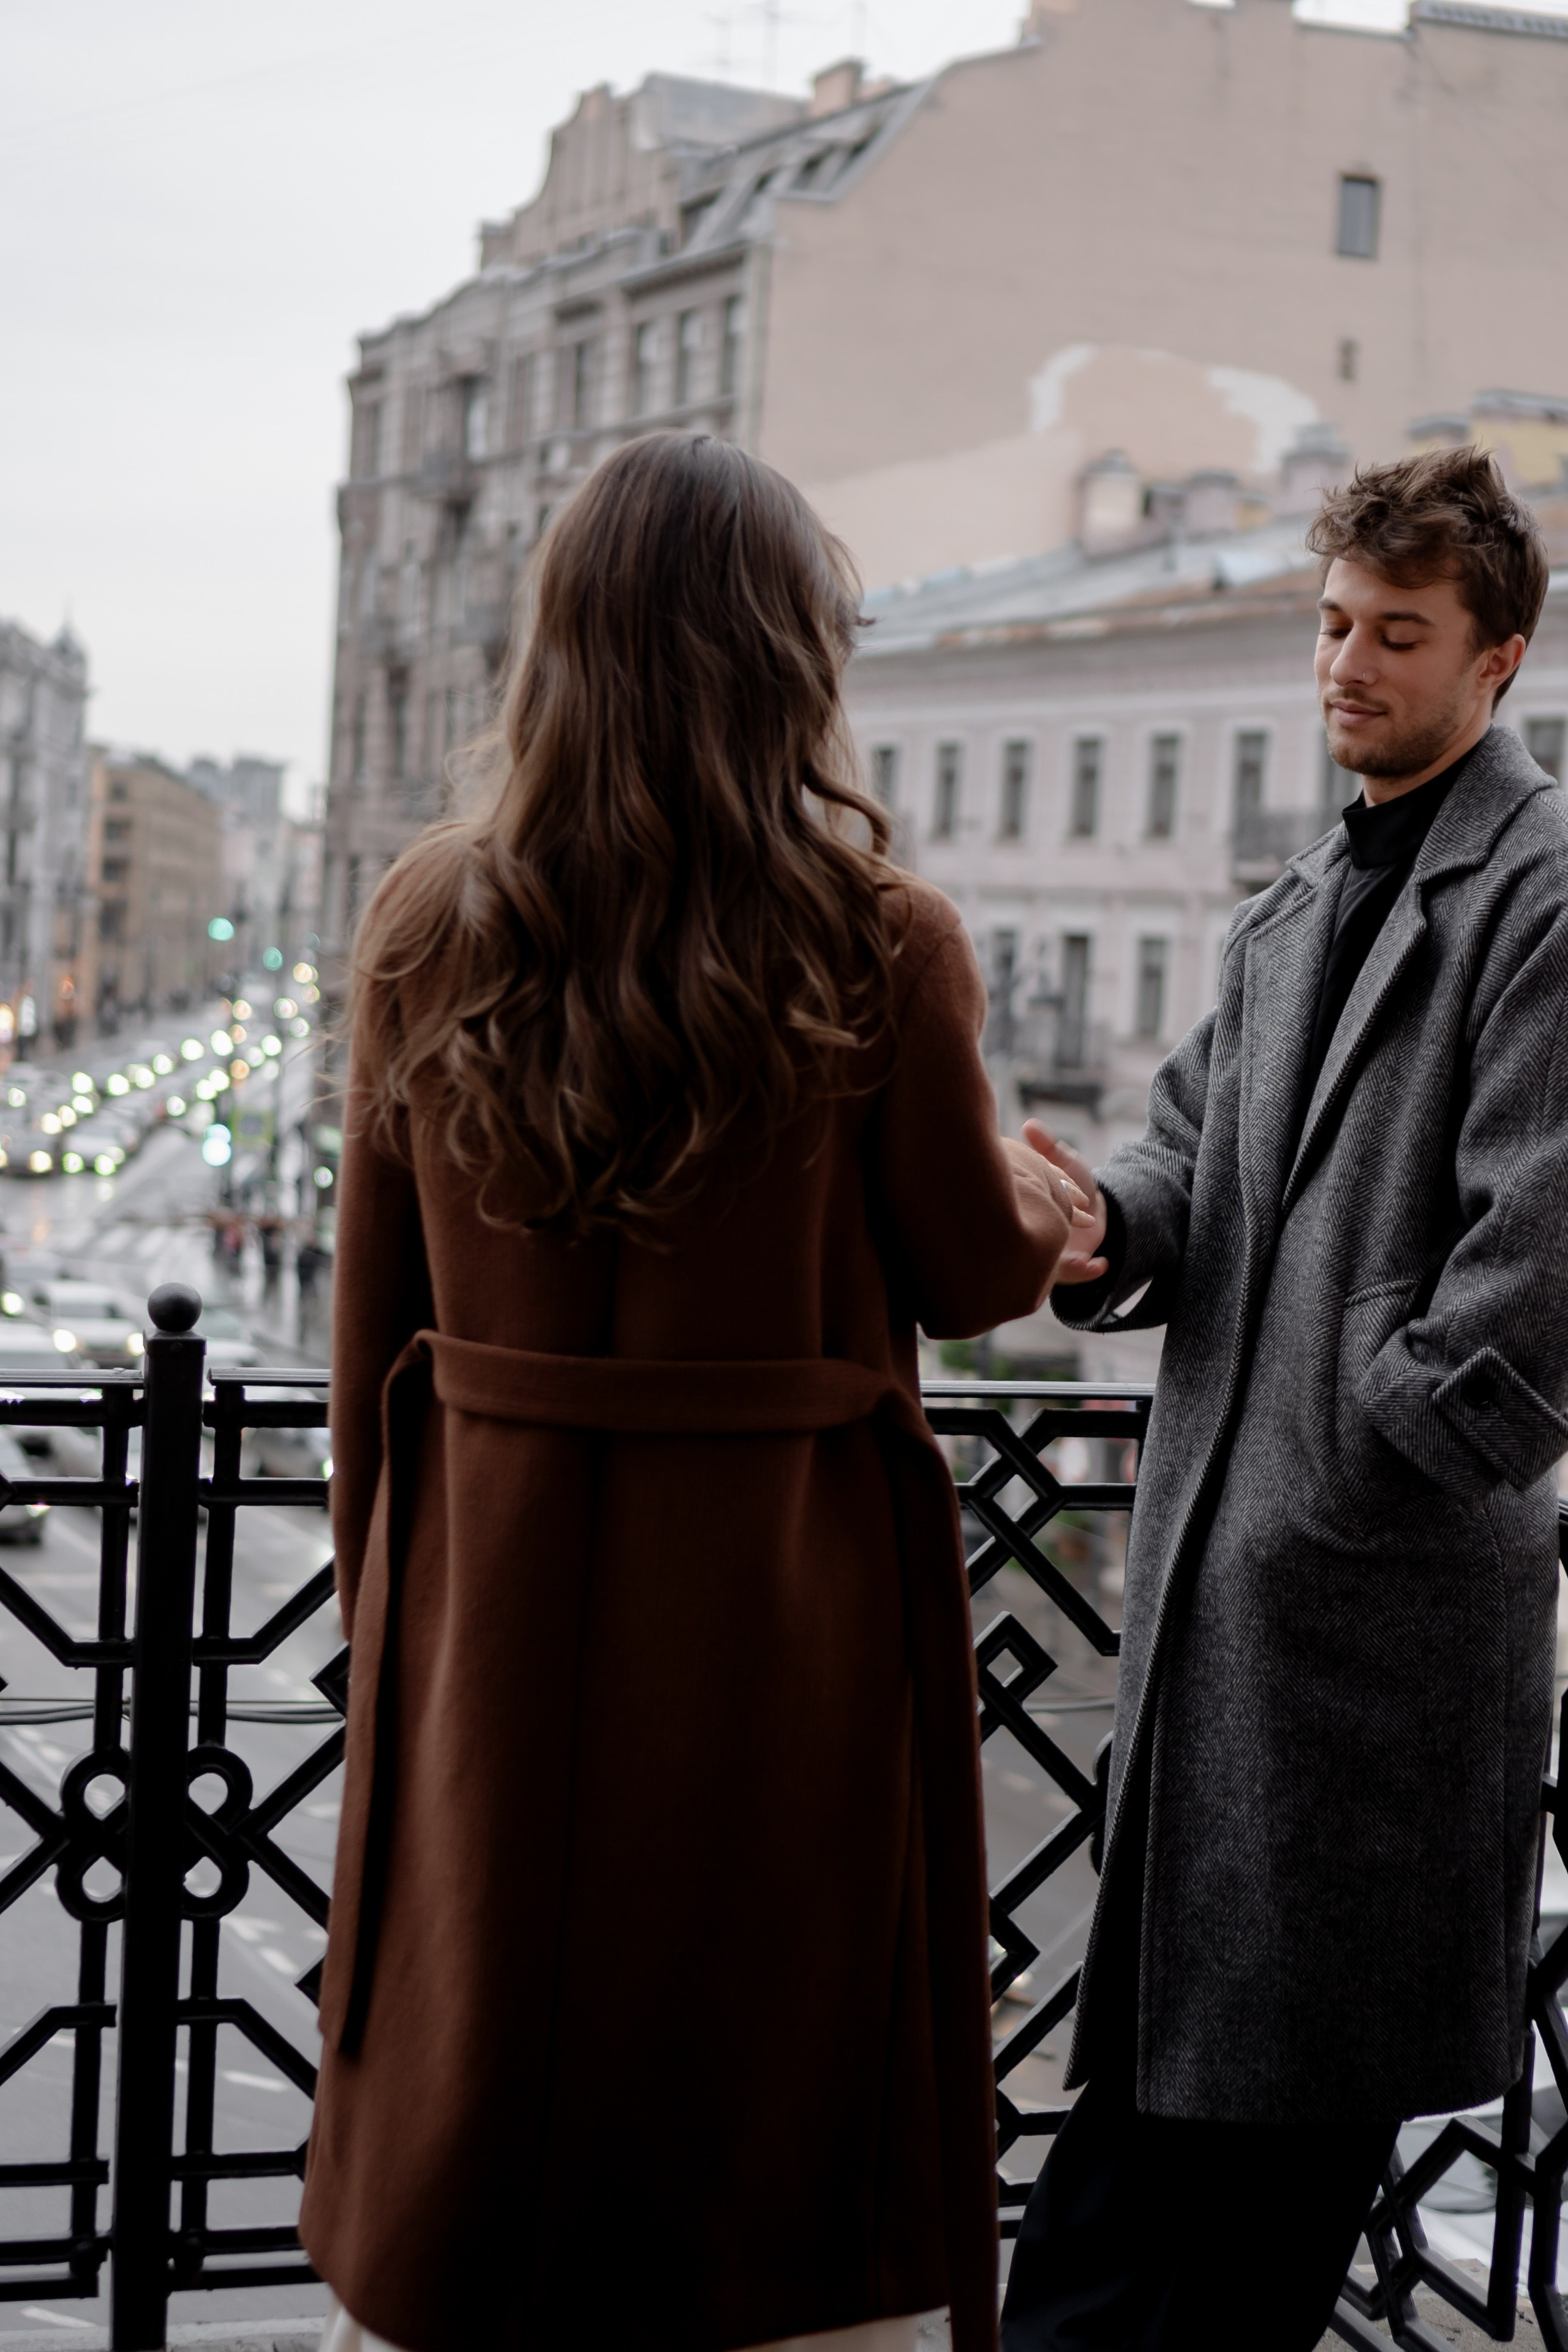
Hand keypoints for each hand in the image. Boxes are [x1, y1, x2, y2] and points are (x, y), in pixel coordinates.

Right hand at [1022, 1120, 1108, 1282]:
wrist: (1098, 1209)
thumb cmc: (1076, 1185)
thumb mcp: (1066, 1164)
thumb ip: (1049, 1148)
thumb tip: (1029, 1125)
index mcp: (1028, 1211)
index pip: (1016, 1214)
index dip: (1027, 1209)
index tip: (1041, 1205)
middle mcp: (1033, 1235)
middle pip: (1026, 1248)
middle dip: (1041, 1248)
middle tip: (1054, 1242)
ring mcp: (1047, 1254)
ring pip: (1047, 1268)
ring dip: (1065, 1267)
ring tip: (1082, 1262)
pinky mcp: (1066, 1267)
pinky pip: (1072, 1276)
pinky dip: (1086, 1272)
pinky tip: (1102, 1264)